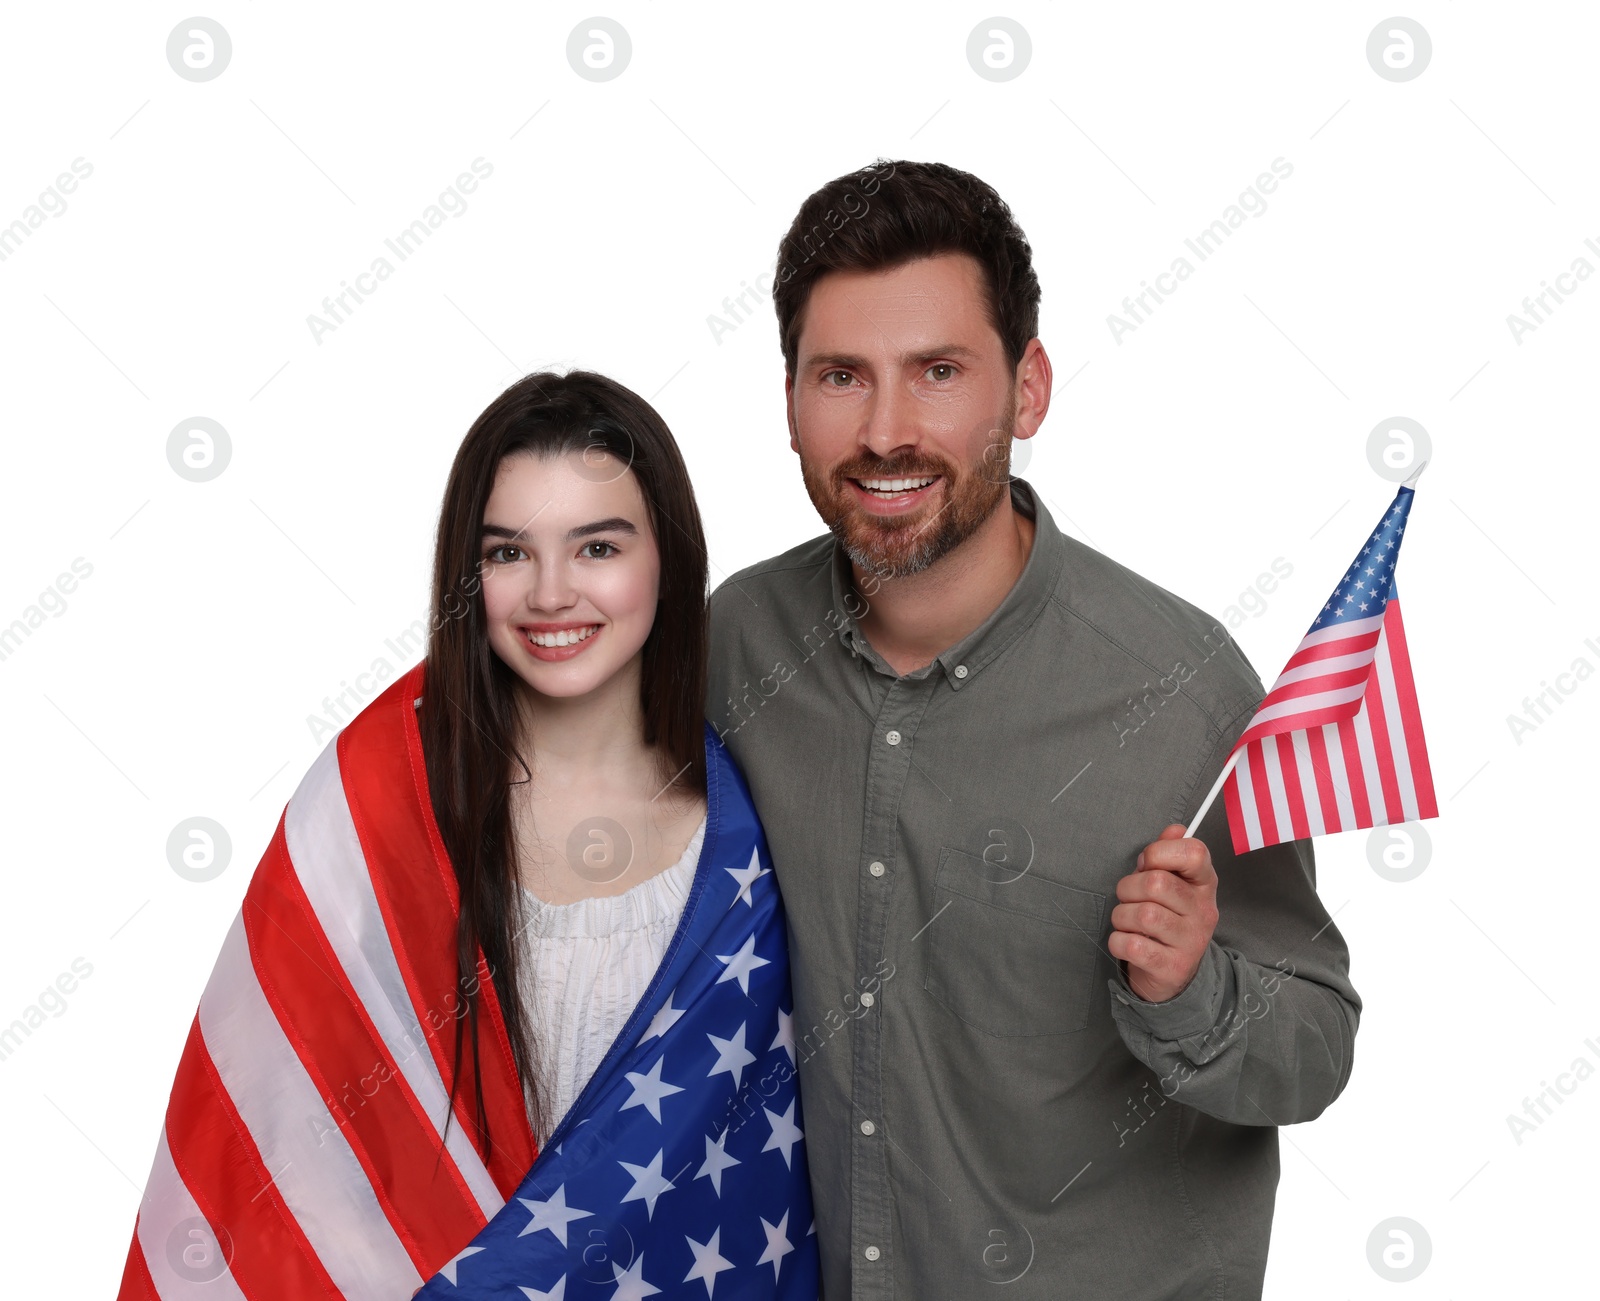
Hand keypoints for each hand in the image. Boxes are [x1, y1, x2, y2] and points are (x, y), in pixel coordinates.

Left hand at [1108, 824, 1219, 1003]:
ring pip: (1142, 914)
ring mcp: (1191, 941)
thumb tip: (1175, 829)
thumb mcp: (1171, 883)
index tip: (1147, 864)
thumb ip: (1168, 854)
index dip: (1160, 852)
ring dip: (1121, 916)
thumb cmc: (1166, 917)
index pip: (1194, 852)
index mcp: (1204, 884)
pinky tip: (1126, 942)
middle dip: (1128, 887)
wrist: (1173, 973)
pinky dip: (1119, 942)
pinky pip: (1133, 945)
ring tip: (1126, 921)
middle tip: (1127, 897)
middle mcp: (1203, 911)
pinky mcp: (1173, 967)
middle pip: (1156, 883)